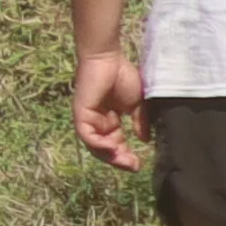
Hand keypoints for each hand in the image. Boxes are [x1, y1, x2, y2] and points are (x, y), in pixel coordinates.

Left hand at [70, 47, 151, 173]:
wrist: (109, 58)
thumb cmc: (122, 75)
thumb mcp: (136, 104)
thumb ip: (140, 122)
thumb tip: (144, 140)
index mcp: (109, 121)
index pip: (115, 144)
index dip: (125, 156)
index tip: (139, 165)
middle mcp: (97, 122)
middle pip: (104, 149)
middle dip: (119, 160)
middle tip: (133, 167)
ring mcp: (87, 118)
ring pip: (94, 146)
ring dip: (109, 156)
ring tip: (125, 161)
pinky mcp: (81, 113)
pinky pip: (86, 135)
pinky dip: (98, 145)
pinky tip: (112, 149)